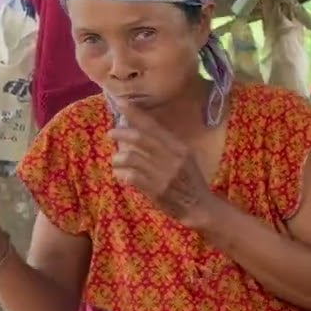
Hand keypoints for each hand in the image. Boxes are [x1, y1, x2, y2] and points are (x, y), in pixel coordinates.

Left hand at [107, 103, 218, 227]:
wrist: (199, 207)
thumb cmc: (190, 181)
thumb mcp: (186, 159)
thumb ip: (167, 146)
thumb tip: (141, 131)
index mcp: (180, 148)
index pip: (154, 126)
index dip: (136, 114)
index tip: (120, 103)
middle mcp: (173, 158)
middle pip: (141, 139)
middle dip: (122, 133)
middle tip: (111, 133)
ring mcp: (164, 175)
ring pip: (132, 158)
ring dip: (119, 158)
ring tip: (117, 161)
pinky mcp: (156, 190)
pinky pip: (131, 177)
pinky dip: (121, 173)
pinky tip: (120, 174)